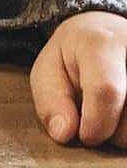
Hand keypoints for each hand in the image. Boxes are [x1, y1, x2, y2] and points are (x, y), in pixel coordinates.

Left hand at [30, 11, 126, 146]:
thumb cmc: (76, 56)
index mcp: (101, 43)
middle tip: (97, 112)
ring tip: (114, 111)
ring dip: (126, 132)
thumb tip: (65, 134)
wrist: (107, 32)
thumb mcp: (49, 71)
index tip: (84, 135)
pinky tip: (126, 112)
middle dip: (109, 131)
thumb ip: (51, 103)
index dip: (94, 125)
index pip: (107, 91)